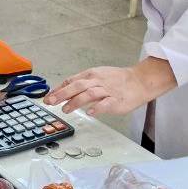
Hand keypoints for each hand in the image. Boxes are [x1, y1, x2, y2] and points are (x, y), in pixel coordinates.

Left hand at [45, 58, 176, 115]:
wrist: (139, 80)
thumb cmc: (116, 80)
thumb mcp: (96, 76)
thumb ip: (81, 84)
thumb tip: (63, 91)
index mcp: (91, 75)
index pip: (71, 81)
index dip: (58, 89)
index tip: (47, 97)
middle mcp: (97, 81)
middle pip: (77, 86)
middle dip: (62, 94)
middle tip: (50, 102)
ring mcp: (107, 90)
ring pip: (89, 94)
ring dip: (76, 102)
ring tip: (66, 109)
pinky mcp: (117, 100)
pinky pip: (106, 103)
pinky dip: (97, 108)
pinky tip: (90, 113)